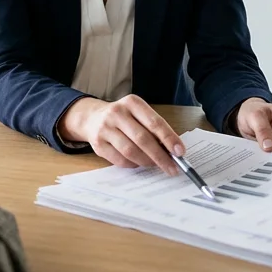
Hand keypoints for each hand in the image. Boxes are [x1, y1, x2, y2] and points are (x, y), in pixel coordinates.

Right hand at [59, 95, 184, 174]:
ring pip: (131, 151)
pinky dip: (133, 164)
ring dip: (147, 162)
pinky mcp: (98, 144)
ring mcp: (105, 129)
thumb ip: (153, 128)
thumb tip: (172, 150)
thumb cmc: (123, 117)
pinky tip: (138, 162)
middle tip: (172, 167)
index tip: (180, 152)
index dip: (169, 138)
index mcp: (132, 103)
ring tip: (155, 165)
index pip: (154, 122)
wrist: (92, 118)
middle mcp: (117, 113)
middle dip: (160, 156)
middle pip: (143, 139)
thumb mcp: (138, 113)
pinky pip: (120, 160)